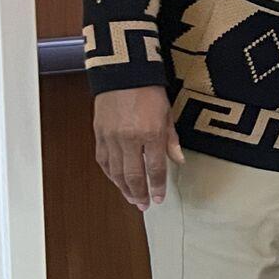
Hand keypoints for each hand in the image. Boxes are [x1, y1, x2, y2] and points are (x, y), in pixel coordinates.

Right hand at [93, 85, 183, 209]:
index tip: (159, 198)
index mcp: (151, 134)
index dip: (157, 186)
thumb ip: (171, 140)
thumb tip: (179, 161)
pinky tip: (116, 181)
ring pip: (116, 171)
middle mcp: (129, 139)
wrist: (122, 73)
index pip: (155, 169)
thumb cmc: (149, 91)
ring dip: (123, 188)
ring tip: (131, 198)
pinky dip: (110, 173)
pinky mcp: (99, 134)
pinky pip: (103, 160)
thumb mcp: (167, 114)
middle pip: (134, 175)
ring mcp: (111, 137)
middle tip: (144, 205)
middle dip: (139, 193)